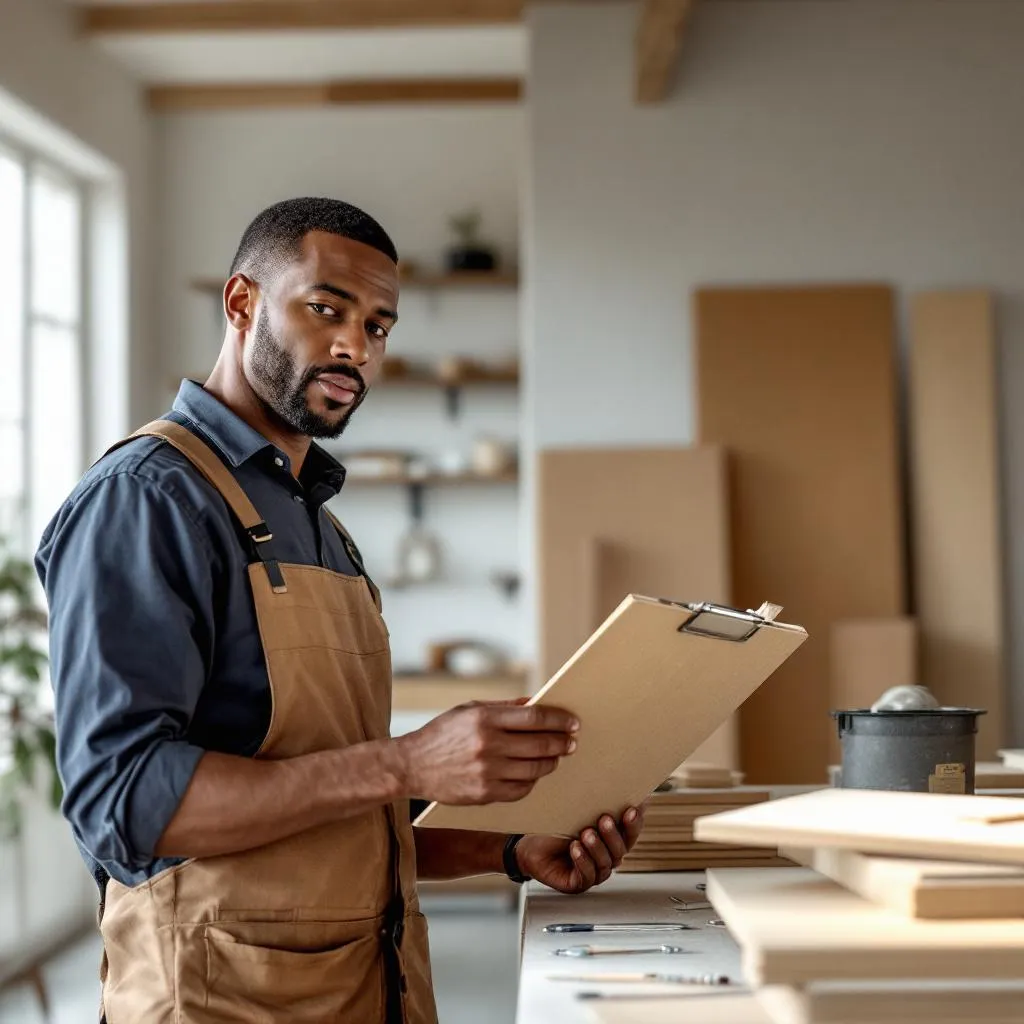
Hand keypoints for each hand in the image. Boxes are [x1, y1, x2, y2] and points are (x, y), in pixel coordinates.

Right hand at [395, 702, 578, 804]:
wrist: (411, 766)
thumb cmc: (442, 733)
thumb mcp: (469, 710)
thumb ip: (504, 707)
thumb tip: (536, 704)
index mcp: (484, 718)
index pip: (534, 718)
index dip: (558, 720)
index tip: (573, 722)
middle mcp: (487, 745)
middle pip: (539, 744)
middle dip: (561, 742)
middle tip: (572, 742)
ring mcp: (487, 772)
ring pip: (535, 769)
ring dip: (551, 762)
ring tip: (556, 757)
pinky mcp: (484, 794)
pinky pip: (521, 789)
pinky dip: (532, 781)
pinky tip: (534, 774)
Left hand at [515, 806, 644, 894]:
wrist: (530, 845)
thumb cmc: (557, 826)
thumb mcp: (579, 812)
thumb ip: (599, 802)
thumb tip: (617, 779)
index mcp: (613, 838)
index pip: (631, 831)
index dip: (634, 822)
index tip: (632, 808)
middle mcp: (607, 856)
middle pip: (621, 848)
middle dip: (614, 833)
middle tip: (605, 819)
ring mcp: (595, 871)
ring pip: (605, 863)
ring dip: (596, 847)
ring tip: (586, 834)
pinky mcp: (579, 883)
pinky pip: (587, 876)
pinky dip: (583, 861)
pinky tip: (575, 848)